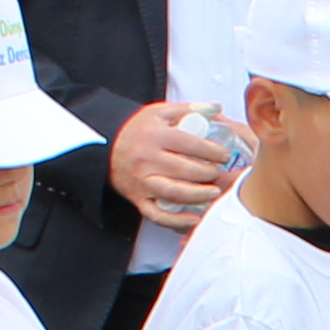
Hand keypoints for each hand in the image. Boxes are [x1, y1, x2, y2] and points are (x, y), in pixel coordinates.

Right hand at [110, 99, 235, 229]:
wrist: (105, 147)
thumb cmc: (138, 129)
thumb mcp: (160, 112)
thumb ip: (190, 109)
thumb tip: (218, 108)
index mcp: (155, 136)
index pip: (190, 144)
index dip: (212, 151)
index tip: (224, 155)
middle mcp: (148, 159)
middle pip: (186, 170)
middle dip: (209, 173)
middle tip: (220, 172)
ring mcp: (142, 181)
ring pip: (175, 193)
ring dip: (199, 196)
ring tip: (214, 192)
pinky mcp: (138, 199)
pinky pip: (158, 215)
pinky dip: (177, 221)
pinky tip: (195, 218)